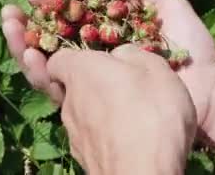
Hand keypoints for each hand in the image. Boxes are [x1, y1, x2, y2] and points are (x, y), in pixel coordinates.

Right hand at [1, 0, 214, 136]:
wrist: (207, 88)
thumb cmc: (192, 48)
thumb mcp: (168, 7)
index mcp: (111, 35)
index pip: (72, 18)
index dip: (51, 7)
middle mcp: (99, 57)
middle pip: (55, 41)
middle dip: (28, 26)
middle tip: (10, 11)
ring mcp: (96, 81)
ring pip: (51, 64)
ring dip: (24, 46)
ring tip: (9, 27)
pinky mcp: (95, 103)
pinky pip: (62, 89)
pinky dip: (42, 73)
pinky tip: (29, 56)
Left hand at [44, 45, 196, 173]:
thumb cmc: (152, 113)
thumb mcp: (155, 69)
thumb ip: (133, 55)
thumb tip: (119, 55)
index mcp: (81, 70)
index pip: (58, 59)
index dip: (71, 57)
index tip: (88, 58)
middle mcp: (69, 101)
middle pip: (71, 87)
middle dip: (89, 85)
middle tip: (117, 86)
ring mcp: (74, 134)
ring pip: (81, 114)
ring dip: (98, 112)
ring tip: (130, 114)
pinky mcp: (84, 159)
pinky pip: (92, 138)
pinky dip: (105, 135)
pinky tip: (128, 137)